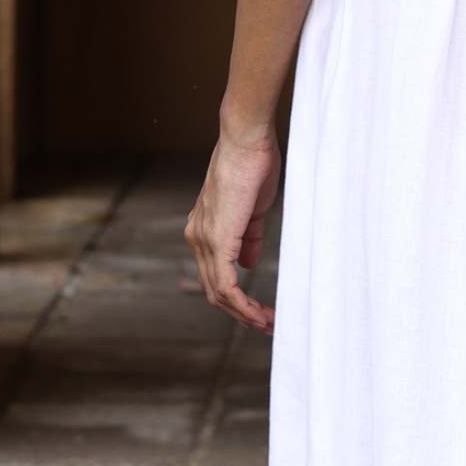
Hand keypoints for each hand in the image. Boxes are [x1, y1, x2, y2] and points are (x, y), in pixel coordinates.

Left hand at [186, 122, 280, 328]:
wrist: (246, 140)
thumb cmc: (252, 164)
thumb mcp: (253, 209)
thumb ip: (249, 238)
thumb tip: (248, 263)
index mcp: (204, 228)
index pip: (215, 274)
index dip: (237, 297)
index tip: (261, 310)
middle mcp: (198, 237)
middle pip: (214, 290)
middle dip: (241, 312)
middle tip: (268, 325)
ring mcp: (204, 240)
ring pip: (218, 293)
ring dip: (244, 313)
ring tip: (268, 324)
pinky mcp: (217, 240)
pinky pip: (226, 284)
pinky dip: (242, 304)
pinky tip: (258, 315)